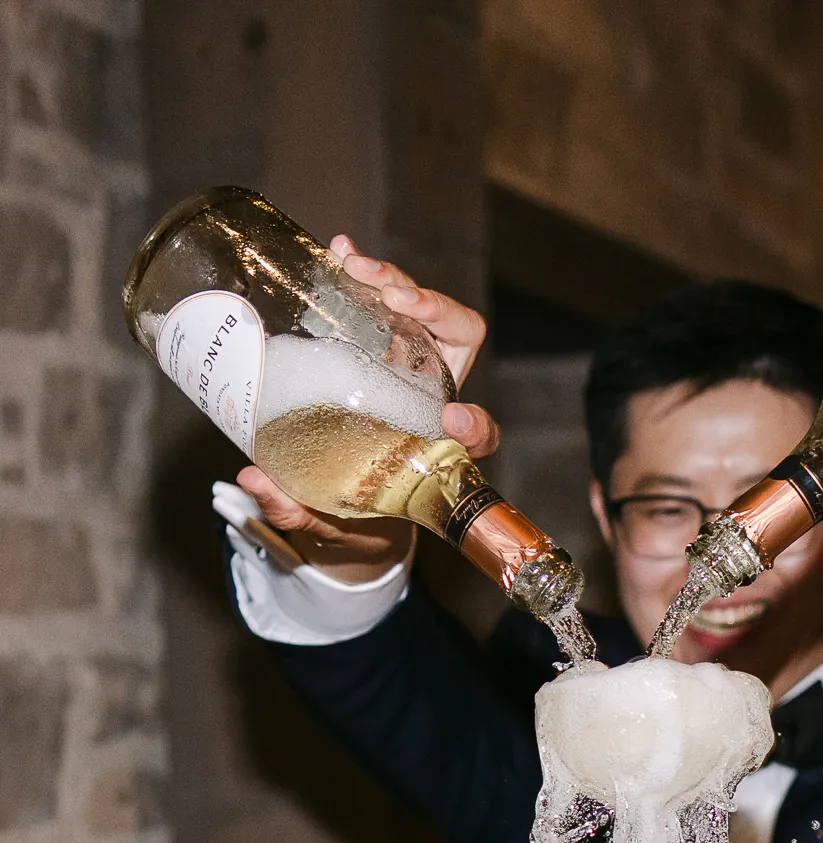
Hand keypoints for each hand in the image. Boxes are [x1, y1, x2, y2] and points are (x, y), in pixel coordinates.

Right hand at [235, 233, 500, 580]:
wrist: (340, 494)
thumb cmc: (348, 511)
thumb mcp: (326, 522)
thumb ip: (294, 509)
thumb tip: (254, 482)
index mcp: (438, 446)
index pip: (480, 432)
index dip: (475, 425)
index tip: (454, 421)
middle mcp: (433, 395)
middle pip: (457, 340)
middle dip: (433, 310)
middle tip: (397, 301)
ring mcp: (407, 361)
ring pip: (420, 309)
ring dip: (392, 281)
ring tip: (353, 266)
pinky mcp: (377, 340)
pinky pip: (379, 299)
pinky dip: (363, 275)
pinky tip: (338, 252)